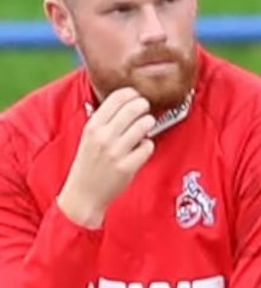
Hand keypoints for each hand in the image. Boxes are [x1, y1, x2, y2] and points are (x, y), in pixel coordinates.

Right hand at [57, 89, 156, 227]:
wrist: (84, 193)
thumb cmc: (89, 164)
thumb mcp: (89, 137)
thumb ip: (104, 122)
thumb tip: (126, 103)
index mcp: (92, 127)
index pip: (115, 99)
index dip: (130, 93)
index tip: (136, 94)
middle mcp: (103, 137)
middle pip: (132, 109)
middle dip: (143, 105)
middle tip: (146, 107)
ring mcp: (116, 152)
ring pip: (143, 126)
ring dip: (149, 123)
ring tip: (147, 125)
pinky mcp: (127, 167)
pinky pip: (147, 147)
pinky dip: (148, 146)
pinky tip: (142, 148)